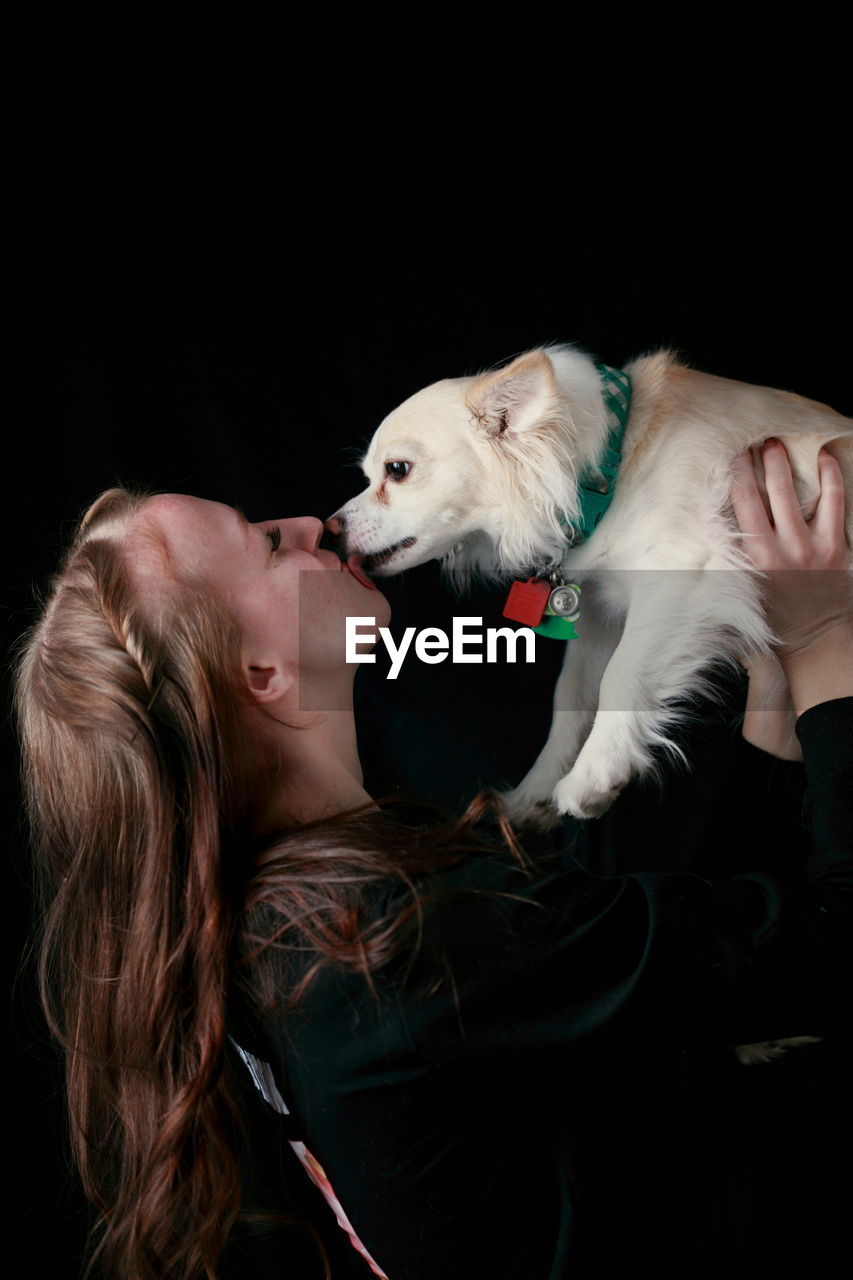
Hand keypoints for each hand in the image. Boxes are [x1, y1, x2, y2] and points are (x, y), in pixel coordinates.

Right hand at [731, 439, 852, 716]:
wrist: (814, 642)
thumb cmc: (773, 619)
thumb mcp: (739, 596)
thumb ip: (724, 568)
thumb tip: (698, 541)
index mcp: (750, 561)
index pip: (738, 508)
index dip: (734, 476)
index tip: (730, 454)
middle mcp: (778, 550)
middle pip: (766, 492)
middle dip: (759, 461)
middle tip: (756, 440)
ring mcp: (810, 548)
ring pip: (796, 493)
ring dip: (787, 463)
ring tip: (780, 443)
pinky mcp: (836, 548)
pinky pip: (836, 502)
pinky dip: (831, 477)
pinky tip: (825, 459)